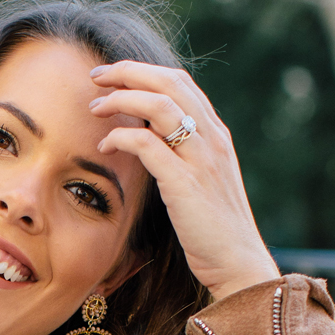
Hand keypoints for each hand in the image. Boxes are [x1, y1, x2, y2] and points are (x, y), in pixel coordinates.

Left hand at [89, 61, 280, 302]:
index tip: (114, 76)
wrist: (238, 262)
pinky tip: (105, 146)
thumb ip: (182, 154)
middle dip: (128, 72)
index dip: (143, 71)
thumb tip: (146, 137)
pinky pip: (147, 144)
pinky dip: (121, 137)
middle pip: (169, 83)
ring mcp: (201, 159)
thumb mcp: (202, 181)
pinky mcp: (185, 183)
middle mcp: (212, 139)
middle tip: (96, 77)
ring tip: (96, 107)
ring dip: (121, 99)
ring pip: (158, 106)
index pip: (180, 82)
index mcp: (216, 134)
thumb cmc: (214, 228)